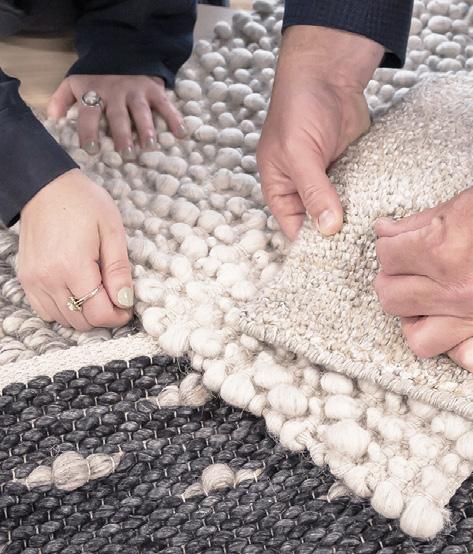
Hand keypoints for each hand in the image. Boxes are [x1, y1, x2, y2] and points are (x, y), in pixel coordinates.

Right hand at [18, 169, 133, 330]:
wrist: (46, 187)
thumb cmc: (83, 203)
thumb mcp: (112, 231)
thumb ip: (118, 270)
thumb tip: (124, 300)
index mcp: (73, 266)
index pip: (98, 313)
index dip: (118, 316)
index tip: (127, 307)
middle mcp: (49, 278)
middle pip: (81, 321)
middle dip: (103, 316)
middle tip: (114, 298)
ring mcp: (34, 281)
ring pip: (64, 320)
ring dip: (84, 314)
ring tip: (96, 292)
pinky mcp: (27, 279)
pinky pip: (46, 311)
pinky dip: (64, 310)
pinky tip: (76, 292)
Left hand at [48, 75, 185, 158]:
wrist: (121, 52)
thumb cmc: (97, 77)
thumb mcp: (74, 83)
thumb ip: (61, 100)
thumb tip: (53, 120)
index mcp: (95, 93)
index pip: (89, 113)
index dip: (89, 131)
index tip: (92, 149)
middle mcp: (115, 93)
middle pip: (118, 115)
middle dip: (122, 134)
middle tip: (126, 152)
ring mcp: (136, 91)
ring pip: (141, 111)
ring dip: (146, 128)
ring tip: (149, 145)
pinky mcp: (154, 89)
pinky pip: (165, 104)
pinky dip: (174, 118)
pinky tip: (181, 133)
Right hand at [258, 26, 382, 239]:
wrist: (329, 72)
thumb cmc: (299, 108)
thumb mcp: (299, 153)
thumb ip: (313, 191)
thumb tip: (328, 229)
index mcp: (280, 188)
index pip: (293, 228)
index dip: (311, 244)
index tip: (334, 259)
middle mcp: (302, 188)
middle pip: (318, 223)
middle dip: (335, 235)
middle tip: (359, 252)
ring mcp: (327, 180)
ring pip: (340, 210)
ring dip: (353, 219)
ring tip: (372, 238)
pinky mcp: (349, 169)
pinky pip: (357, 193)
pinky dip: (366, 201)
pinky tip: (379, 213)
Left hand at [374, 188, 472, 370]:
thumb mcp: (462, 206)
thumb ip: (417, 222)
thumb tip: (383, 230)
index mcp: (444, 251)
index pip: (387, 255)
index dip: (389, 245)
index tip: (397, 242)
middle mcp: (456, 290)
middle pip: (391, 297)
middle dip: (392, 279)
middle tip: (405, 269)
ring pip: (419, 339)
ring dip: (416, 319)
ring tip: (425, 301)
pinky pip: (464, 358)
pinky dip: (457, 345)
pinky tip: (458, 324)